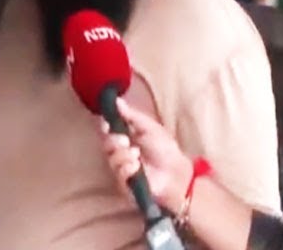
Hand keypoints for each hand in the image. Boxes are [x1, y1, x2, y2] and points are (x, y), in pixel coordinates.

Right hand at [99, 97, 194, 211]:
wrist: (177, 172)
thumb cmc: (165, 149)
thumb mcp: (150, 127)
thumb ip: (132, 115)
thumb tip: (116, 100)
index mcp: (125, 137)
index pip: (107, 129)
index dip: (104, 125)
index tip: (106, 123)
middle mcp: (121, 152)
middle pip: (105, 143)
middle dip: (113, 140)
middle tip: (125, 140)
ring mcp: (122, 168)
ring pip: (111, 159)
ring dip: (123, 155)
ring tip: (136, 155)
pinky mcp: (125, 183)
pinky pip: (118, 173)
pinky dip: (127, 168)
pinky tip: (137, 167)